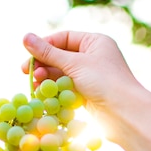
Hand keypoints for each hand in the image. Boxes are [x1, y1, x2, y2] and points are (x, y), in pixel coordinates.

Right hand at [22, 31, 143, 140]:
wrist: (125, 113)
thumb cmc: (104, 81)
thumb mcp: (74, 63)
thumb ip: (48, 52)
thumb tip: (25, 37)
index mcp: (95, 42)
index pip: (63, 38)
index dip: (44, 45)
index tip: (28, 55)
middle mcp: (94, 56)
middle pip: (61, 56)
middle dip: (43, 64)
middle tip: (26, 72)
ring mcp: (91, 76)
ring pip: (62, 73)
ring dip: (47, 78)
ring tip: (35, 84)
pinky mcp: (88, 94)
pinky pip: (66, 88)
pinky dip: (54, 90)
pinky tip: (43, 94)